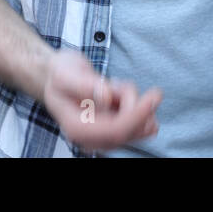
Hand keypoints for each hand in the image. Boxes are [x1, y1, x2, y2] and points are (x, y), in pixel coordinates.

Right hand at [42, 47, 161, 152]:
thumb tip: (107, 97)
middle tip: (155, 92)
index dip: (137, 115)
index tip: (154, 96)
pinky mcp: (111, 131)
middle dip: (143, 111)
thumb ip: (85, 85)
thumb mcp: (65, 73)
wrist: (57, 77)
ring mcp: (101, 137)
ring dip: (137, 105)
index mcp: (76, 128)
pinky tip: (121, 93)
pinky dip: (138, 109)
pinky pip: (135, 126)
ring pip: (135, 130)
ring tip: (117, 85)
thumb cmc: (61, 73)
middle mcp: (89, 138)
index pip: (115, 130)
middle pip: (128, 133)